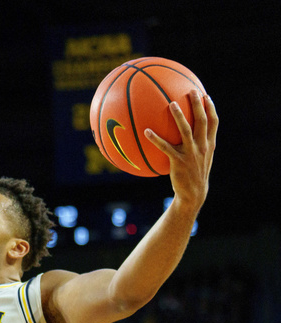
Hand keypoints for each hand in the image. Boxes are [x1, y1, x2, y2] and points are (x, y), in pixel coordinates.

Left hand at [145, 89, 217, 208]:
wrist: (194, 193)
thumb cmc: (194, 174)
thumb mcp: (201, 159)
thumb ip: (197, 145)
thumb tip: (187, 134)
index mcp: (209, 144)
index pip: (214, 122)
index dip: (211, 108)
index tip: (206, 95)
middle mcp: (202, 146)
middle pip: (202, 121)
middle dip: (198, 105)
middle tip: (192, 91)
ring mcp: (191, 153)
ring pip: (186, 130)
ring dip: (179, 116)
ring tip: (171, 103)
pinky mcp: (179, 162)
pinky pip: (166, 147)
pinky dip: (156, 139)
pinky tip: (146, 131)